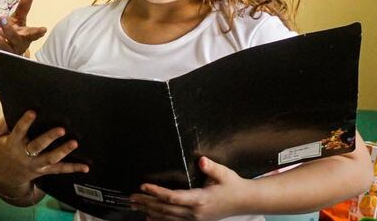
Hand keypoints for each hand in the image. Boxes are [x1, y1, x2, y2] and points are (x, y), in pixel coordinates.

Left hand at [0, 0, 46, 54]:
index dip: (38, 32)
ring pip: (4, 48)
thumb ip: (23, 8)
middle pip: (15, 39)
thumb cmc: (14, 34)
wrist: (5, 55)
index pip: (33, 34)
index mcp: (25, 36)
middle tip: (2, 18)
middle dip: (9, 30)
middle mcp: (18, 46)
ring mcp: (9, 55)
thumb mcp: (18, 21)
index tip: (43, 29)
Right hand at [0, 111, 88, 201]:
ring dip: (63, 151)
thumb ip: (3, 123)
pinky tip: (85, 167)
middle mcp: (25, 155)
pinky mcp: (44, 171)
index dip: (25, 122)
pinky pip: (59, 170)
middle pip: (37, 146)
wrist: (5, 177)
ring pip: (50, 159)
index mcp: (13, 144)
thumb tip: (12, 110)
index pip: (18, 131)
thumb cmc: (3, 150)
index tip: (33, 112)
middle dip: (49, 137)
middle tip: (62, 129)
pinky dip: (73, 169)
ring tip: (74, 143)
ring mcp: (36, 164)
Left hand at [130, 157, 247, 220]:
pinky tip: (149, 217)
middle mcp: (195, 212)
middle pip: (165, 209)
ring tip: (135, 206)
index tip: (143, 186)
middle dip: (147, 202)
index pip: (173, 197)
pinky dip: (160, 219)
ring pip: (168, 217)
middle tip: (131, 197)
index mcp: (200, 200)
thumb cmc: (233, 185)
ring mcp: (195, 219)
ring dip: (150, 211)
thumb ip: (211, 167)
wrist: (245, 201)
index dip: (156, 192)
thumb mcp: (224, 174)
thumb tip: (202, 160)